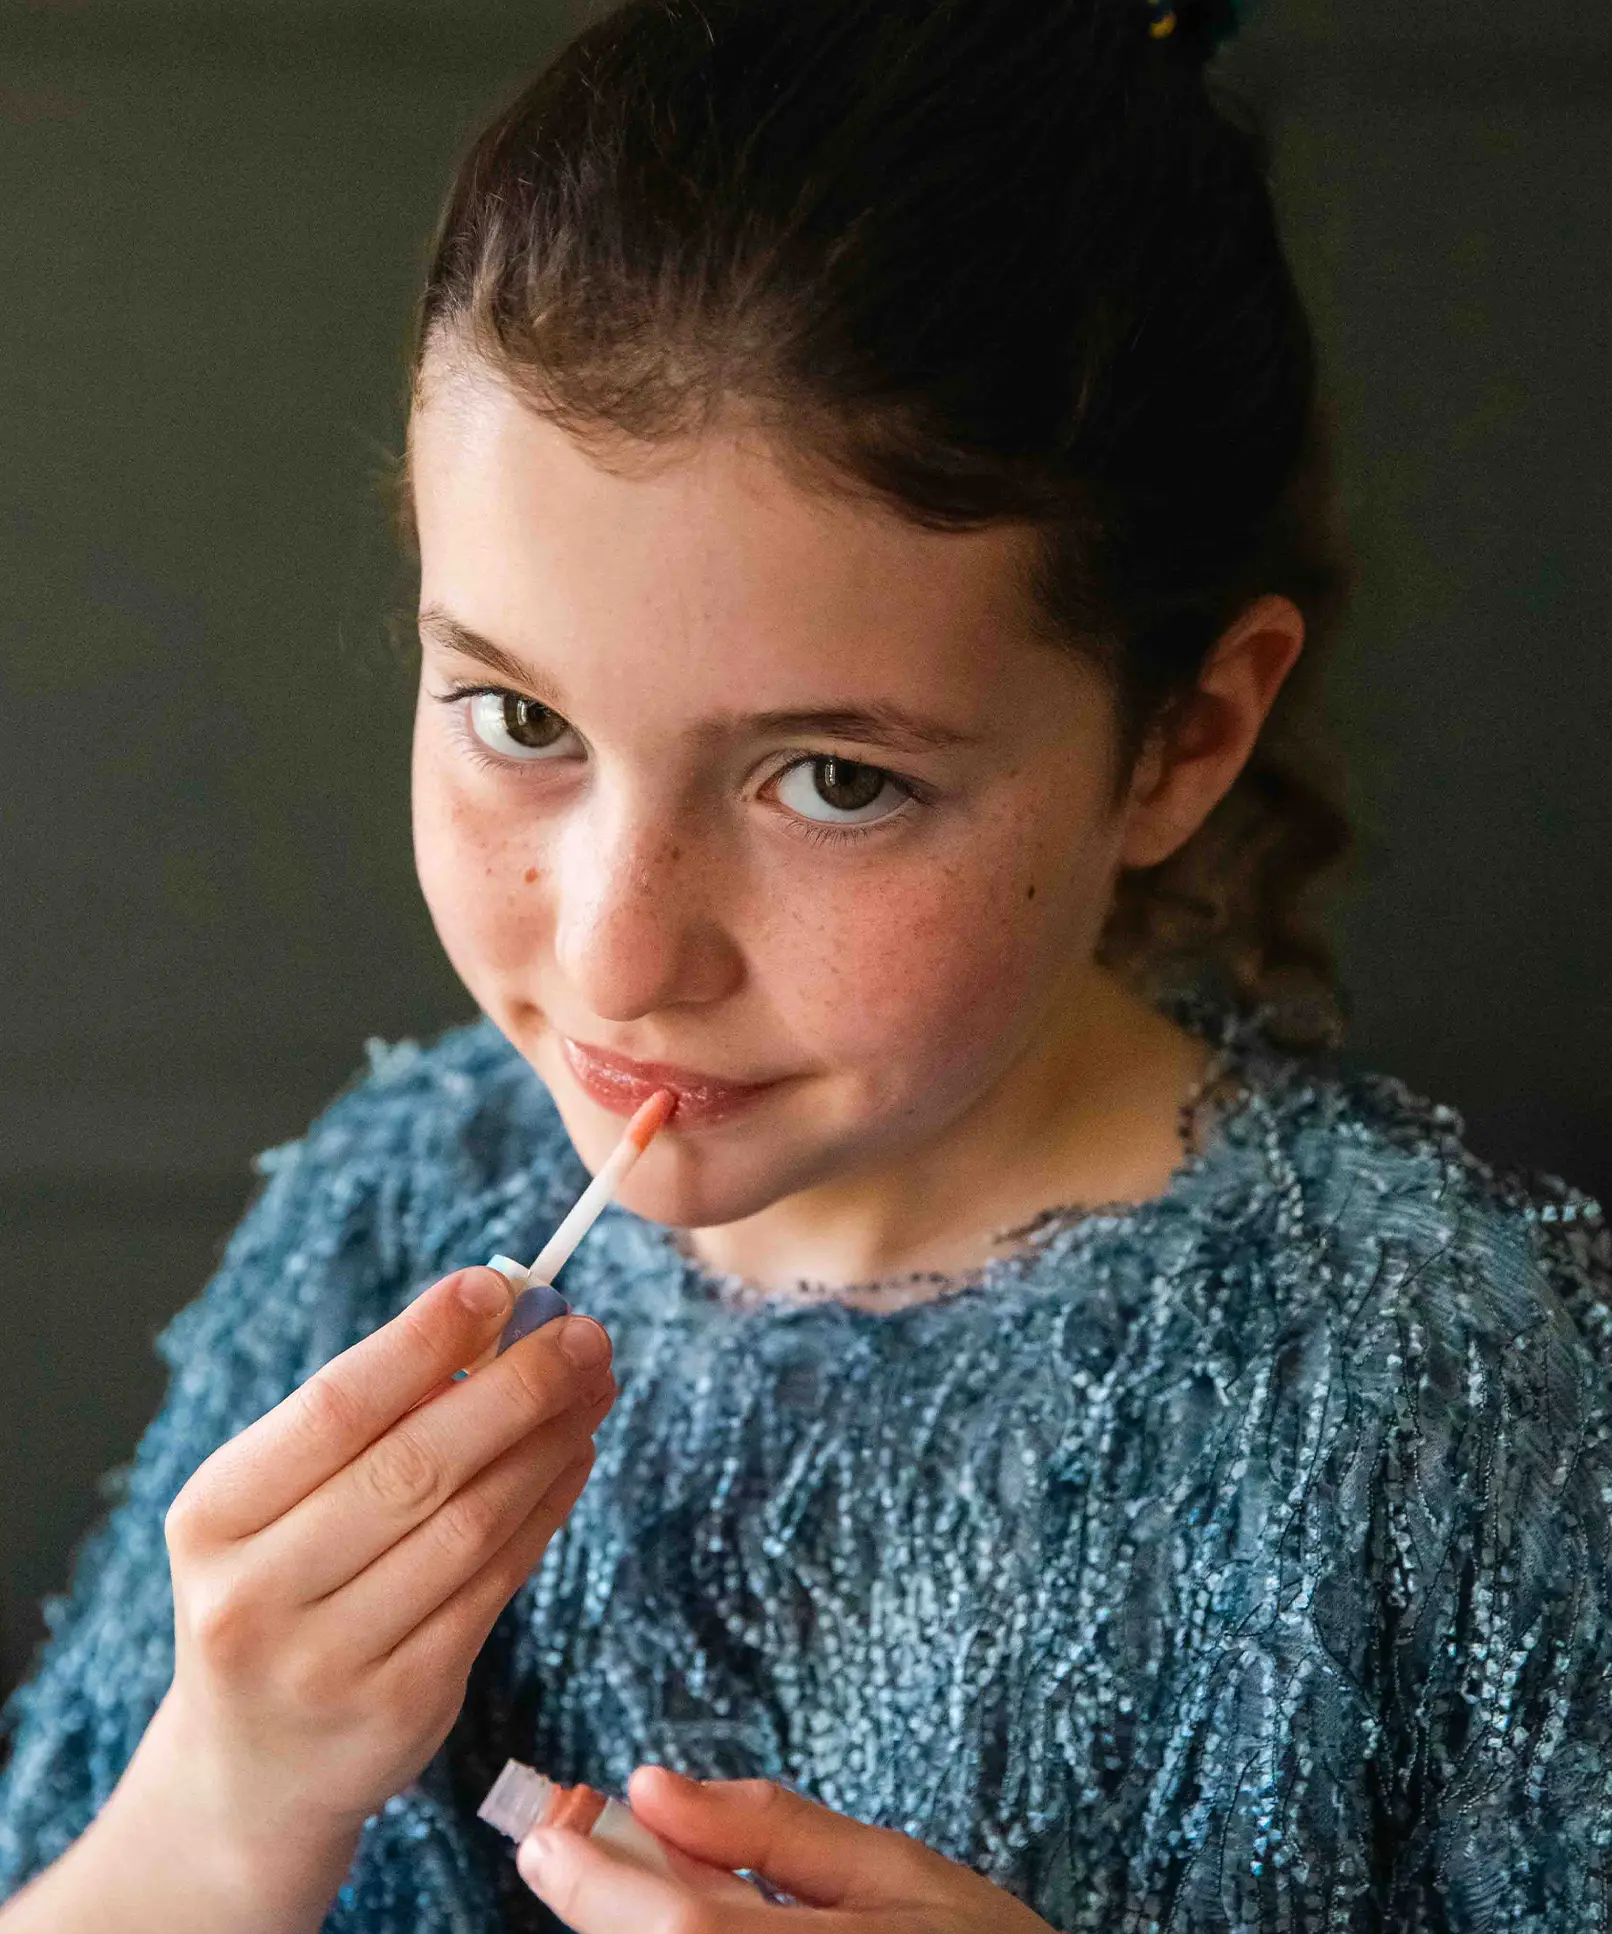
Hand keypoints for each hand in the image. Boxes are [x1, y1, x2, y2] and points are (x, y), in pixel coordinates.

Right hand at [149, 1265, 614, 1882]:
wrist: (252, 1770)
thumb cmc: (281, 1590)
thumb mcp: (275, 1506)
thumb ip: (370, 1419)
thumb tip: (496, 1314)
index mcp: (212, 1515)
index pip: (334, 1407)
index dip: (423, 1340)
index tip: (497, 1285)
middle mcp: (255, 1594)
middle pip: (414, 1465)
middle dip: (515, 1386)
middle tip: (583, 1334)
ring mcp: (327, 1661)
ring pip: (469, 1524)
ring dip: (547, 1442)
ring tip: (592, 1387)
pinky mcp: (400, 1706)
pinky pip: (496, 1582)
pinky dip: (546, 1508)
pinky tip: (575, 1457)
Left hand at [514, 1768, 1056, 1932]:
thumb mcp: (896, 1870)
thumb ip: (771, 1829)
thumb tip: (649, 1785)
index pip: (679, 1928)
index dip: (596, 1882)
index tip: (545, 1834)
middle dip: (603, 1902)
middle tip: (577, 1846)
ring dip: (636, 1930)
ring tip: (659, 1883)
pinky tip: (693, 1928)